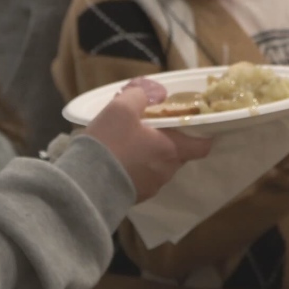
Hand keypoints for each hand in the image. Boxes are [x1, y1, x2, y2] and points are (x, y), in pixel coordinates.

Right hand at [85, 87, 211, 201]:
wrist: (86, 183)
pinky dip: (137, 169)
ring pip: (159, 167)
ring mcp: (152, 187)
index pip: (202, 146)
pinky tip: (119, 161)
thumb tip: (153, 91)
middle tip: (150, 129)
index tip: (193, 125)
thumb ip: (140, 95)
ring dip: (150, 156)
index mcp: (171, 149)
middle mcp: (167, 171)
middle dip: (167, 142)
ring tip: (129, 145)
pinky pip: (143, 179)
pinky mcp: (136, 197)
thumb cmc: (111, 142)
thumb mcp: (122, 108)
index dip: (202, 135)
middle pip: (177, 154)